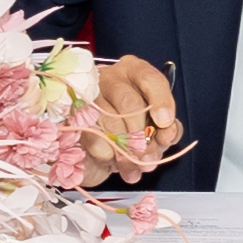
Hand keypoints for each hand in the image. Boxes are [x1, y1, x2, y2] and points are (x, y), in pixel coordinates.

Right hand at [84, 53, 186, 179]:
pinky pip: (93, 136)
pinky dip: (106, 153)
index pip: (150, 79)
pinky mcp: (73, 117)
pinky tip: (111, 160)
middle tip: (148, 158)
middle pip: (130, 102)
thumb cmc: (133, 132)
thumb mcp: (156, 130)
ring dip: (126, 151)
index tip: (165, 122)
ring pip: (110, 121)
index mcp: (135, 74)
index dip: (160, 100)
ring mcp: (88, 96)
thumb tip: (167, 134)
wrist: (101, 149)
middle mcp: (111, 78)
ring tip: (133, 168)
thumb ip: (168, 130)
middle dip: (141, 135)